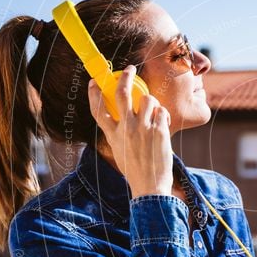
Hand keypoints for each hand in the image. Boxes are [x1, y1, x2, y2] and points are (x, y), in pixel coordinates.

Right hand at [87, 65, 173, 197]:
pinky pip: (162, 112)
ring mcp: (143, 129)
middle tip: (130, 69)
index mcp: (112, 135)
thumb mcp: (119, 151)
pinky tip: (164, 126)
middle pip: (122, 93)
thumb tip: (123, 117)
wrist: (150, 186)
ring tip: (154, 114)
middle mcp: (126, 129)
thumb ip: (119, 133)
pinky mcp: (159, 131)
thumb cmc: (136, 170)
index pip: (98, 109)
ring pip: (147, 99)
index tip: (93, 81)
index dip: (93, 93)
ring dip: (152, 102)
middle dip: (126, 76)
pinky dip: (164, 116)